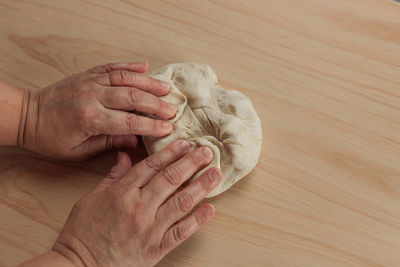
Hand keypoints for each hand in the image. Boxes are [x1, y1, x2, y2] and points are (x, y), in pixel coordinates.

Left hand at [18, 62, 176, 160]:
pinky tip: (145, 67)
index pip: (129, 122)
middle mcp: (92, 96)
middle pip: (132, 98)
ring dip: (149, 83)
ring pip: (126, 79)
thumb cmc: (51, 138)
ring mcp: (90, 82)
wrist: (28, 116)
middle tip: (173, 109)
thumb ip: (109, 143)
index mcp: (90, 119)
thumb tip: (135, 140)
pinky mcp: (88, 74)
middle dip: (156, 104)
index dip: (151, 125)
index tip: (168, 128)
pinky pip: (112, 67)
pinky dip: (130, 66)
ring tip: (167, 88)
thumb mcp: (78, 151)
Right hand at [52, 140, 220, 266]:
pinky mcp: (156, 248)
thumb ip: (112, 176)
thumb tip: (124, 155)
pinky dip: (197, 220)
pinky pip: (181, 232)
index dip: (171, 153)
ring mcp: (149, 228)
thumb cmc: (82, 232)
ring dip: (200, 186)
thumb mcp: (90, 198)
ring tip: (215, 173)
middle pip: (170, 179)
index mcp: (122, 192)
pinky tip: (210, 209)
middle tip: (207, 152)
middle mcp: (139, 207)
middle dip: (191, 163)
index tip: (185, 143)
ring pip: (181, 202)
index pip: (152, 166)